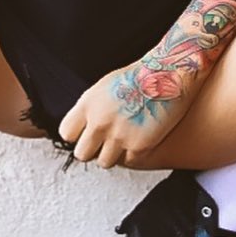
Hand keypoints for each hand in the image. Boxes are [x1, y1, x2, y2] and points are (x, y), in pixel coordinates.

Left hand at [57, 61, 194, 168]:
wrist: (169, 74)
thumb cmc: (139, 76)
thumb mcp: (104, 87)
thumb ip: (91, 109)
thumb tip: (84, 127)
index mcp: (88, 104)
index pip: (66, 134)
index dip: (77, 135)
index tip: (86, 133)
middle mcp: (100, 122)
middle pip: (82, 154)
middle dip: (92, 150)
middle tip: (105, 141)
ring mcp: (119, 136)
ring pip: (104, 162)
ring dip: (113, 154)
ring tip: (124, 140)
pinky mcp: (139, 146)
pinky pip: (128, 161)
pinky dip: (134, 154)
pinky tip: (140, 138)